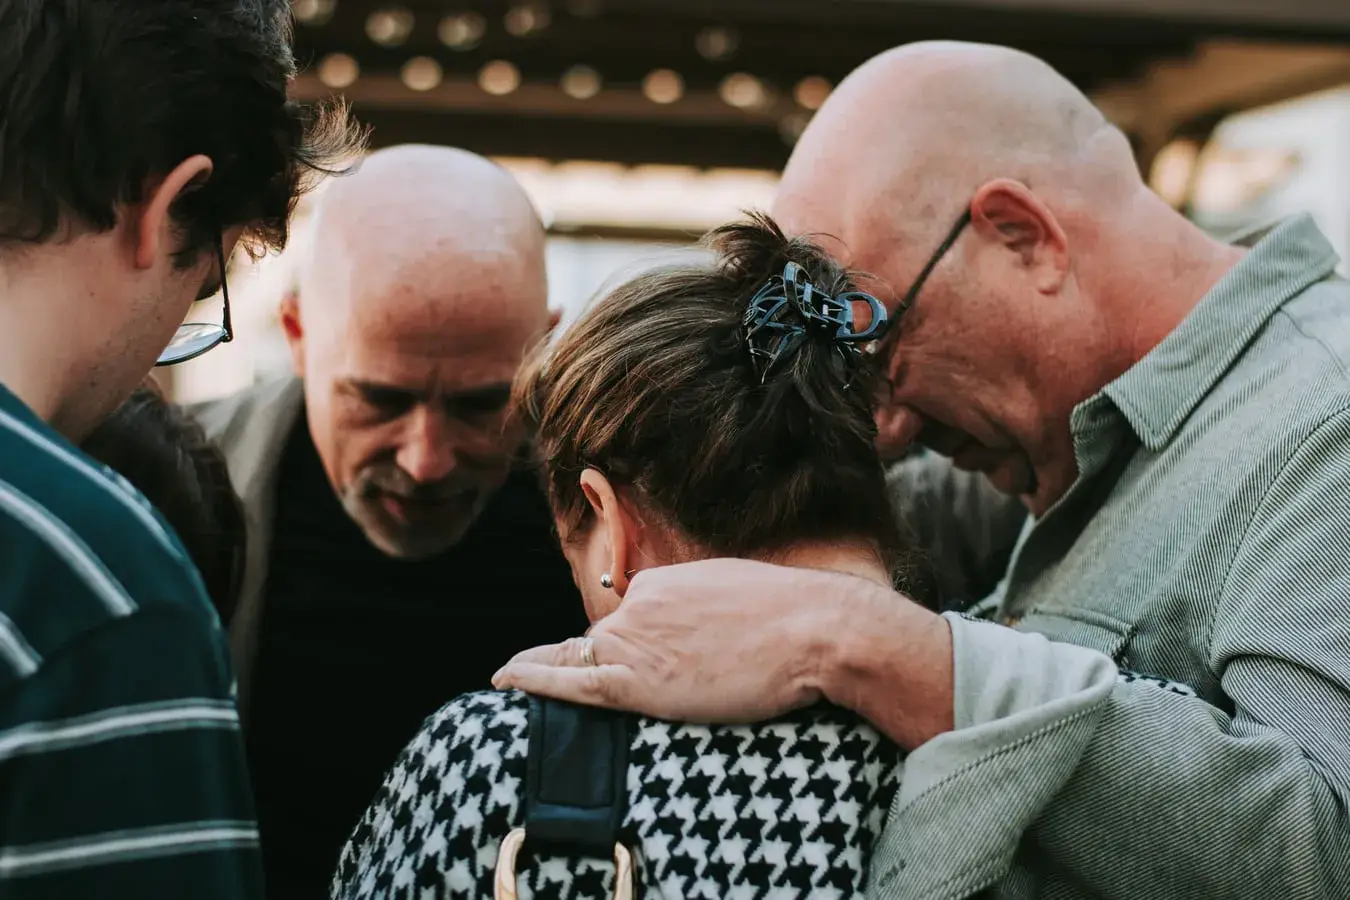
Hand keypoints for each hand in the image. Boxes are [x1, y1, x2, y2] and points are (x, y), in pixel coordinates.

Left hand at [492, 558, 905, 725]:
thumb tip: (689, 633)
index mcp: (660, 583)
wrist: (816, 629)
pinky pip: (570, 683)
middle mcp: (637, 605)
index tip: (611, 657)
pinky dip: (532, 680)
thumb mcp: (732, 593)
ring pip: (591, 664)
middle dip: (617, 669)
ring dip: (583, 680)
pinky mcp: (638, 682)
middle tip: (658, 689)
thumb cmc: (791, 617)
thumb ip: (695, 610)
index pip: (624, 620)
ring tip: (576, 694)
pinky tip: (502, 681)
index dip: (624, 645)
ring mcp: (635, 640)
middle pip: (605, 644)